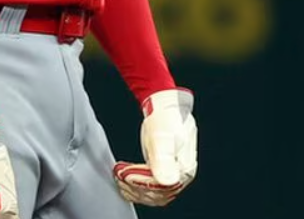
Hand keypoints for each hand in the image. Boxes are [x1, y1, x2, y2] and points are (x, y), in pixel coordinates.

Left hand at [113, 88, 198, 206]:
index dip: (142, 183)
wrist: (166, 109)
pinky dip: (135, 188)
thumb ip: (163, 160)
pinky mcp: (164, 173)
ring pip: (152, 195)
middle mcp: (181, 176)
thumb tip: (167, 181)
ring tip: (119, 175)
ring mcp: (172, 175)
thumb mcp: (162, 138)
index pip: (161, 188)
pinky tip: (125, 180)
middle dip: (134, 186)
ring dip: (133, 189)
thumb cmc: (166, 119)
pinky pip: (150, 190)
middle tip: (119, 173)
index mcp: (184, 169)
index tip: (126, 174)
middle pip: (156, 194)